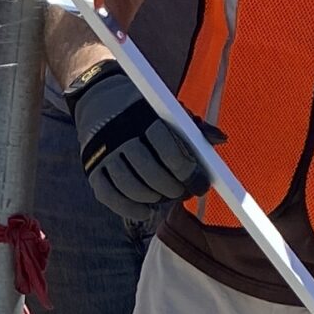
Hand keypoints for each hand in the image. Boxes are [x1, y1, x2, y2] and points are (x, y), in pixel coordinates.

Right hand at [69, 67, 208, 227]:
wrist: (101, 103)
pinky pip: (110, 197)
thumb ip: (194, 127)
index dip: (189, 172)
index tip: (201, 183)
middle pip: (151, 173)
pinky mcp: (93, 170)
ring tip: (166, 197)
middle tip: (185, 193)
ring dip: (154, 198)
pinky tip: (146, 210)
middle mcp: (121, 135)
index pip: (169, 151)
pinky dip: (130, 208)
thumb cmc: (144, 112)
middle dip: (174, 189)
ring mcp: (104, 154)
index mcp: (144, 117)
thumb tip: (220, 139)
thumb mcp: (170, 111)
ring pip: (132, 187)